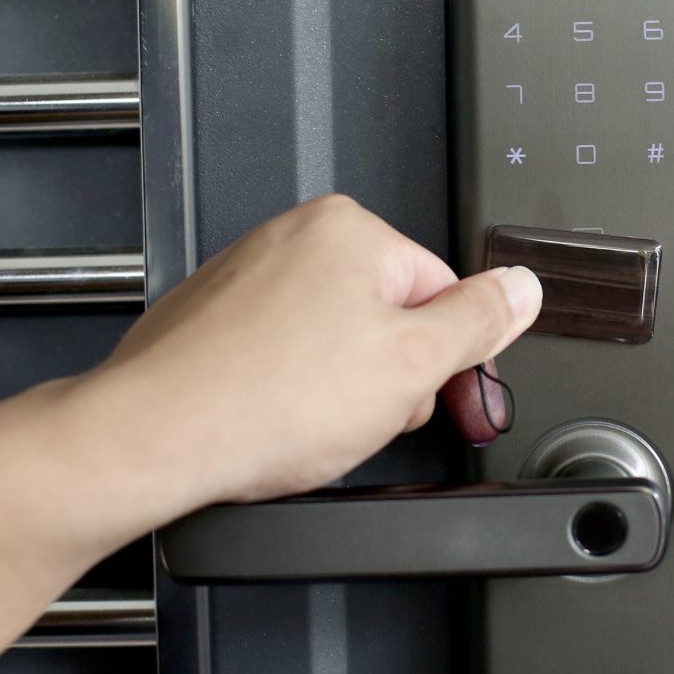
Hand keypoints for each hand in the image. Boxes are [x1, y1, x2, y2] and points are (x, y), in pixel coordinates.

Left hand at [63, 194, 541, 533]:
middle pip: (388, 317)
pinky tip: (276, 426)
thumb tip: (521, 289)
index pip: (441, 293)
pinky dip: (287, 396)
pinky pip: (280, 361)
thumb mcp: (413, 365)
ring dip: (338, 394)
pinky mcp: (212, 325)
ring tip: (309, 426)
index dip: (443, 361)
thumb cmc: (264, 401)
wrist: (153, 442)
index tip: (430, 399)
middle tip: (361, 416)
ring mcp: (245, 280)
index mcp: (349, 231)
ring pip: (333, 345)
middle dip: (388, 378)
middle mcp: (292, 240)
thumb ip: (480, 322)